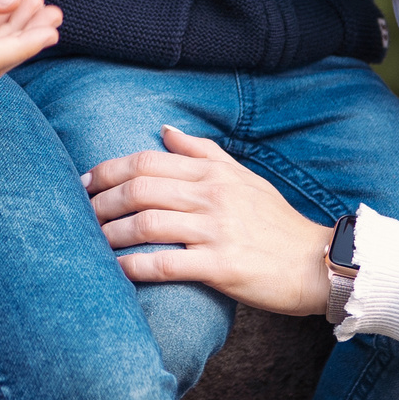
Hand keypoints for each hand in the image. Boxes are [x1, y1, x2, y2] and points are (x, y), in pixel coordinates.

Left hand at [81, 125, 335, 316]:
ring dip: (111, 233)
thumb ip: (203, 151)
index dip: (108, 170)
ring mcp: (216, 230)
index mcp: (213, 172)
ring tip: (92, 242)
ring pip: (146, 223)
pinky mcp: (222, 266)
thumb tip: (165, 129)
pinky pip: (167, 264)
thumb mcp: (243, 176)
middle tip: (81, 214)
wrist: (317, 262)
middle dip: (102, 201)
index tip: (84, 183)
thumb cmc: (276, 221)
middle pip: (139, 188)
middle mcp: (211, 195)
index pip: (147, 160)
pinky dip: (135, 266)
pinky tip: (117, 271)